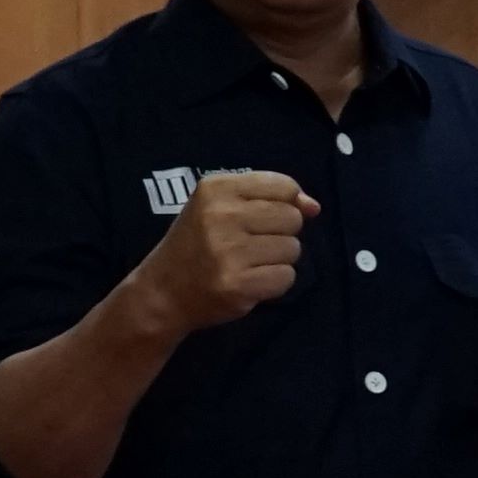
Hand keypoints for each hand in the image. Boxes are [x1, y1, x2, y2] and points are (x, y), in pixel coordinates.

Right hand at [121, 167, 315, 341]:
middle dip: (281, 233)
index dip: (285, 204)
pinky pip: (286, 277)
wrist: (163, 291)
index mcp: (216, 188)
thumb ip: (270, 198)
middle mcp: (222, 215)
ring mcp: (229, 252)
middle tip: (252, 244)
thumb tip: (314, 206)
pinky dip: (274, 281)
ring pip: (293, 249)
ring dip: (278, 259)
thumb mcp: (222, 207)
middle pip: (292, 218)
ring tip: (248, 263)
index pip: (284, 186)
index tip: (263, 218)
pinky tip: (250, 280)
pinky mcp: (238, 284)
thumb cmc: (197, 243)